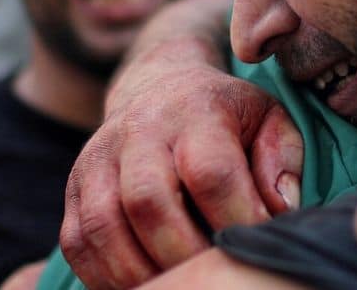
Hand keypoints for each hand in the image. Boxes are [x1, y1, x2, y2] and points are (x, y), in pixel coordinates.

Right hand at [60, 37, 302, 289]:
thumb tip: (279, 209)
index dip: (236, 220)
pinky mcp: (74, 185)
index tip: (255, 245)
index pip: (210, 172)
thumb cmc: (223, 114)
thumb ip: (281, 158)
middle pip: (148, 201)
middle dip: (184, 254)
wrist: (160, 86)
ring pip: (103, 225)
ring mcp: (98, 157)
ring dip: (141, 273)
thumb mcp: (266, 117)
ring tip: (179, 285)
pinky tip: (144, 284)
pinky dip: (104, 276)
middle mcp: (138, 129)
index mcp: (194, 111)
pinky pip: (76, 241)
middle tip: (214, 275)